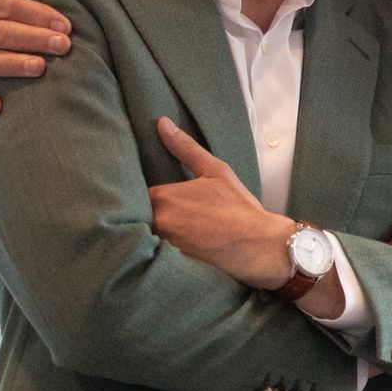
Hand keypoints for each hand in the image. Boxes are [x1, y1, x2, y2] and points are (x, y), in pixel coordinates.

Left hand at [149, 117, 295, 288]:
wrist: (259, 246)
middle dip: (140, 215)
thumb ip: (185, 148)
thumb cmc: (238, 208)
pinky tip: (172, 251)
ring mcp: (162, 247)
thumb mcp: (215, 171)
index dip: (137, 195)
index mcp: (162, 197)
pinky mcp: (170, 267)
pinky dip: (157, 255)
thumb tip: (162, 124)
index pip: (132, 194)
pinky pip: (154, 258)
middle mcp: (156, 223)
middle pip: (134, 218)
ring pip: (142, 238)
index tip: (149, 196)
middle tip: (161, 216)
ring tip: (168, 234)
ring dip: (147, 235)